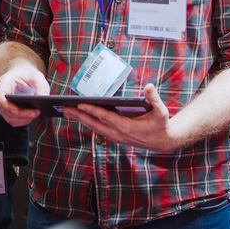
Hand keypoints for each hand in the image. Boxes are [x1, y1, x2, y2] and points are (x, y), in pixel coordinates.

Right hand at [0, 64, 50, 126]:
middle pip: (5, 110)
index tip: (21, 109)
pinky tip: (31, 116)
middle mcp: (0, 93)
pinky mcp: (7, 109)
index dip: (8, 106)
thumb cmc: (27, 74)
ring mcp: (2, 103)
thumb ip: (41, 85)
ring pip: (8, 117)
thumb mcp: (36, 75)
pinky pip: (12, 119)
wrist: (22, 74)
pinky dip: (21, 121)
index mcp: (3, 83)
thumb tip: (44, 97)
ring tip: (35, 114)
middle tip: (36, 112)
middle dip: (21, 115)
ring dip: (22, 119)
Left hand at [61, 83, 178, 151]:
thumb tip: (149, 86)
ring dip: (81, 120)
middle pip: (95, 124)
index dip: (92, 110)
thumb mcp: (162, 112)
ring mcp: (117, 137)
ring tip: (67, 112)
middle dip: (79, 116)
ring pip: (95, 128)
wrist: (164, 142)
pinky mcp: (116, 137)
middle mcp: (119, 134)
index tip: (79, 104)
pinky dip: (88, 123)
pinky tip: (81, 118)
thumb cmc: (162, 125)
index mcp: (127, 127)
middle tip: (65, 109)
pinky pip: (99, 130)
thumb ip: (154, 99)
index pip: (105, 117)